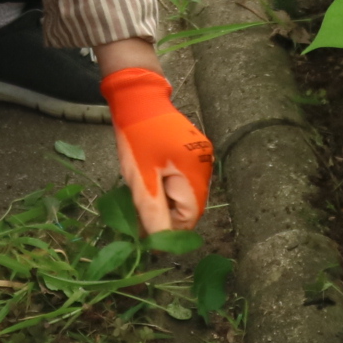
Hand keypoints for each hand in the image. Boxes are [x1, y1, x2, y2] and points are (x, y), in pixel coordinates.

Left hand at [101, 65, 213, 232]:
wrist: (137, 98)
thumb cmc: (137, 138)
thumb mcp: (141, 179)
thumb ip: (153, 213)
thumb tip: (160, 244)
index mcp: (196, 172)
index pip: (190, 216)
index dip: (169, 229)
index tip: (145, 231)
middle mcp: (205, 164)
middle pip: (189, 205)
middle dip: (166, 213)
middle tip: (139, 210)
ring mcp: (200, 155)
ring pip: (184, 192)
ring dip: (165, 199)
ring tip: (143, 190)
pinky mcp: (191, 150)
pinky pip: (182, 178)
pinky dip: (167, 185)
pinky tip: (150, 178)